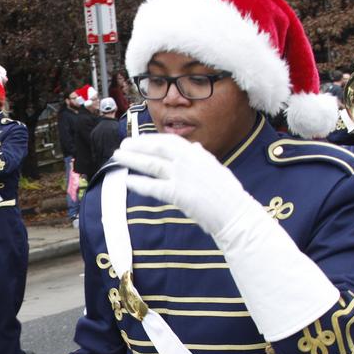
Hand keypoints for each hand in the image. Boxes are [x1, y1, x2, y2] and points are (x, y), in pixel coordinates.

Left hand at [113, 134, 256, 236]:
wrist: (236, 214)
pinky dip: (138, 183)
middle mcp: (189, 161)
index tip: (139, 139)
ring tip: (118, 157)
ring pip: (151, 164)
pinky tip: (127, 181)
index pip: (170, 141)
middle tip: (122, 145)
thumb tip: (195, 147)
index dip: (152, 139)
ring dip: (132, 159)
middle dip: (138, 145)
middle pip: (157, 148)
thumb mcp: (216, 169)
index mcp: (198, 154)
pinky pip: (153, 187)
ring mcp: (183, 176)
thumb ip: (202, 157)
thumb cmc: (227, 195)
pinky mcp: (179, 194)